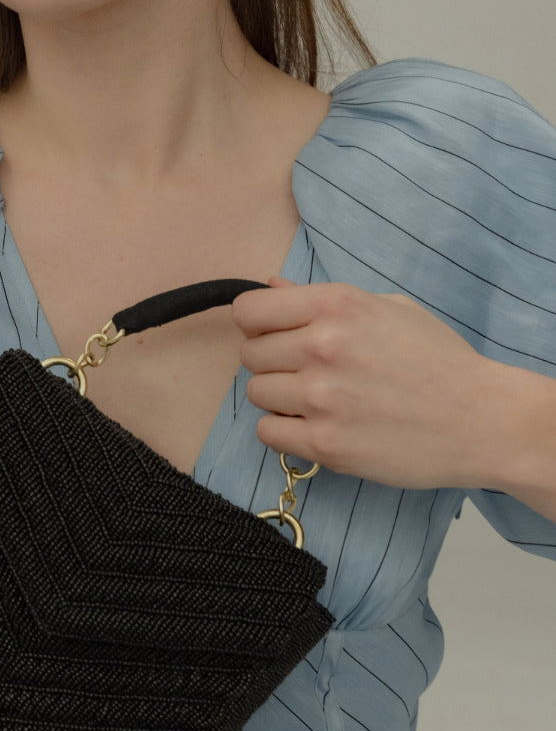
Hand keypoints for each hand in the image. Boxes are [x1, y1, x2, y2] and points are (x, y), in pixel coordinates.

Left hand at [232, 277, 491, 490]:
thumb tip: (270, 287)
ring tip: (318, 401)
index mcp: (337, 305)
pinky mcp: (324, 443)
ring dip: (279, 398)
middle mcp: (322, 347)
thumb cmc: (437, 361)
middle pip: (250, 355)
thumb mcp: (388, 309)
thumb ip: (322, 299)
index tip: (272, 336)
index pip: (248, 310)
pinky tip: (318, 425)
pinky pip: (268, 433)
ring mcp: (320, 398)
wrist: (480, 420)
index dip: (256, 325)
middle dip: (271, 363)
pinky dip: (285, 432)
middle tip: (307, 373)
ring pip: (256, 394)